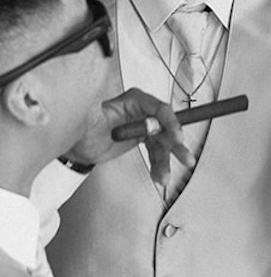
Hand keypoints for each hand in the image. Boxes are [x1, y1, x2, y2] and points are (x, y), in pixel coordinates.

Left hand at [62, 89, 193, 188]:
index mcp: (134, 100)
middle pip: (167, 126)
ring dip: (167, 161)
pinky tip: (159, 176)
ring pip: (164, 143)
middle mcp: (143, 111)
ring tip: (165, 176)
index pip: (159, 108)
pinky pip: (157, 152)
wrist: (80, 145)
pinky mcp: (144, 138)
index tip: (176, 136)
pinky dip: (158, 165)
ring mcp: (145, 125)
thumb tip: (97, 108)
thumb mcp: (90, 120)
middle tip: (184, 156)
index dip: (171, 122)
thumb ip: (96, 114)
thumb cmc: (84, 128)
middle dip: (176, 144)